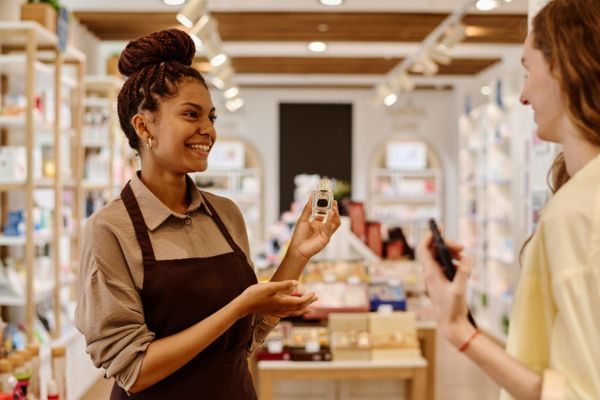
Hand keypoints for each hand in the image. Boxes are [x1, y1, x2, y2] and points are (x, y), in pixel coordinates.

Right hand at [236, 280, 317, 318]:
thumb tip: (297, 283)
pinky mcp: (272, 312)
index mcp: (283, 302)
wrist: (243, 305)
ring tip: (309, 309)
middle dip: (308, 303)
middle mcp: (281, 309)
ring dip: (302, 309)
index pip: (300, 302)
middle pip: (299, 308)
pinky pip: (286, 314)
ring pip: (293, 313)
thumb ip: (284, 285)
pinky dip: (293, 313)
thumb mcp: (270, 286)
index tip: (314, 293)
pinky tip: (292, 312)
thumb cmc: (255, 294)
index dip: (308, 298)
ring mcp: (276, 312)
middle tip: (316, 298)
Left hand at [287, 196, 341, 260]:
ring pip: (335, 222)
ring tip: (334, 206)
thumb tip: (311, 197)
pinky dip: (331, 220)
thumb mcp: (303, 219)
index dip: (327, 206)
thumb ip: (308, 209)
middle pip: (333, 217)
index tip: (328, 198)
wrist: (298, 248)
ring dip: (335, 214)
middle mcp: (323, 227)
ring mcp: (326, 233)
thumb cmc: (299, 236)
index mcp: (318, 223)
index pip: (325, 213)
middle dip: (334, 208)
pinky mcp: (326, 238)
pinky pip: (330, 227)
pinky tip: (330, 213)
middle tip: (333, 200)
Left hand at [417, 232, 474, 346]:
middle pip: (433, 251)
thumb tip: (467, 258)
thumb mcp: (459, 290)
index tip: (439, 228)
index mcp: (430, 273)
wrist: (450, 325)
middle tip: (462, 248)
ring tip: (464, 256)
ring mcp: (435, 278)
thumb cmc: (452, 309)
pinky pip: (444, 265)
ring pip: (439, 257)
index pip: (424, 249)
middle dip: (446, 245)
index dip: (429, 236)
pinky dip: (453, 261)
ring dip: (450, 253)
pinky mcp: (441, 282)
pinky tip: (463, 266)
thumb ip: (464, 273)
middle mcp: (430, 274)